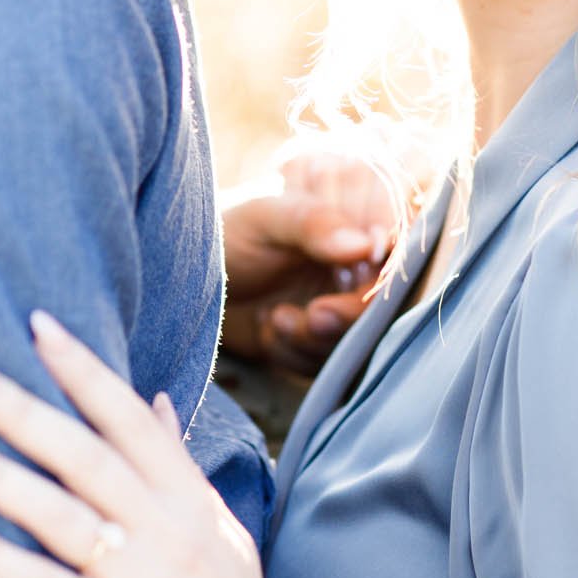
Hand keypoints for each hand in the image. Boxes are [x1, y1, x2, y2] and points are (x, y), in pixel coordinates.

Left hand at [0, 313, 335, 577]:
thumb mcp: (221, 534)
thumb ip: (180, 468)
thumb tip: (156, 399)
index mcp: (189, 503)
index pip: (131, 418)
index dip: (83, 369)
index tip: (36, 323)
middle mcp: (168, 533)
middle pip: (83, 453)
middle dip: (20, 406)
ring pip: (55, 512)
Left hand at [221, 150, 398, 372]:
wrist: (178, 281)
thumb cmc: (222, 230)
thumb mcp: (265, 216)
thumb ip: (313, 224)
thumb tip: (364, 243)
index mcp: (354, 217)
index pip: (400, 243)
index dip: (390, 269)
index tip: (364, 282)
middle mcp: (356, 262)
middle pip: (385, 299)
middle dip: (350, 316)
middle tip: (314, 315)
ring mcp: (339, 300)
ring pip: (360, 337)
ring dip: (319, 339)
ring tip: (278, 319)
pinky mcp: (318, 339)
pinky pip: (329, 361)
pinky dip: (299, 354)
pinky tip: (271, 329)